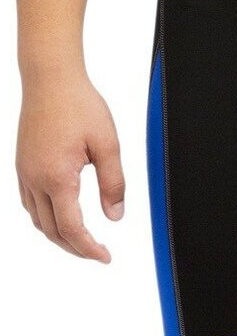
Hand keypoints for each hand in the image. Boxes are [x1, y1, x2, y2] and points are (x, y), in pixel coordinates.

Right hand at [16, 70, 125, 259]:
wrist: (50, 78)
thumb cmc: (79, 104)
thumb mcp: (108, 144)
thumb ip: (113, 183)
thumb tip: (115, 217)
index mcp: (58, 177)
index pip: (71, 229)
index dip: (88, 249)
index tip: (105, 257)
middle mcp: (35, 179)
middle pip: (51, 231)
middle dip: (74, 248)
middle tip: (97, 253)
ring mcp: (24, 173)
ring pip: (37, 219)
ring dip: (58, 235)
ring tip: (81, 239)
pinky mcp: (21, 164)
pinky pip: (29, 203)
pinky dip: (45, 218)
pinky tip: (60, 214)